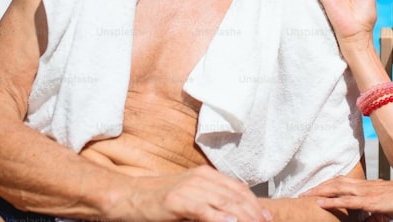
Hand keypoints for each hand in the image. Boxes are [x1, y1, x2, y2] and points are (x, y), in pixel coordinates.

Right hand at [121, 166, 270, 221]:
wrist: (126, 196)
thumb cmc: (156, 201)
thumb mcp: (187, 196)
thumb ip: (208, 202)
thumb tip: (230, 214)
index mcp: (205, 175)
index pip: (238, 189)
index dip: (254, 203)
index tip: (266, 217)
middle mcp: (201, 178)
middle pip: (235, 196)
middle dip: (253, 213)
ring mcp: (189, 188)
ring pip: (225, 203)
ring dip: (243, 217)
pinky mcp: (177, 201)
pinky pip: (205, 210)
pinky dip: (220, 218)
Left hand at [305, 176, 392, 218]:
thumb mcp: (383, 200)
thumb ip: (372, 205)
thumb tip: (367, 211)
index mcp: (364, 184)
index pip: (340, 181)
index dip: (326, 184)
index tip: (313, 189)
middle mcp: (362, 185)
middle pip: (334, 182)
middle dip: (317, 187)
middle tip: (302, 192)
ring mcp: (364, 192)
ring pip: (336, 188)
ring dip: (319, 191)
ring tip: (305, 195)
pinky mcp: (368, 201)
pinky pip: (346, 201)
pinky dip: (331, 201)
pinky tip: (320, 203)